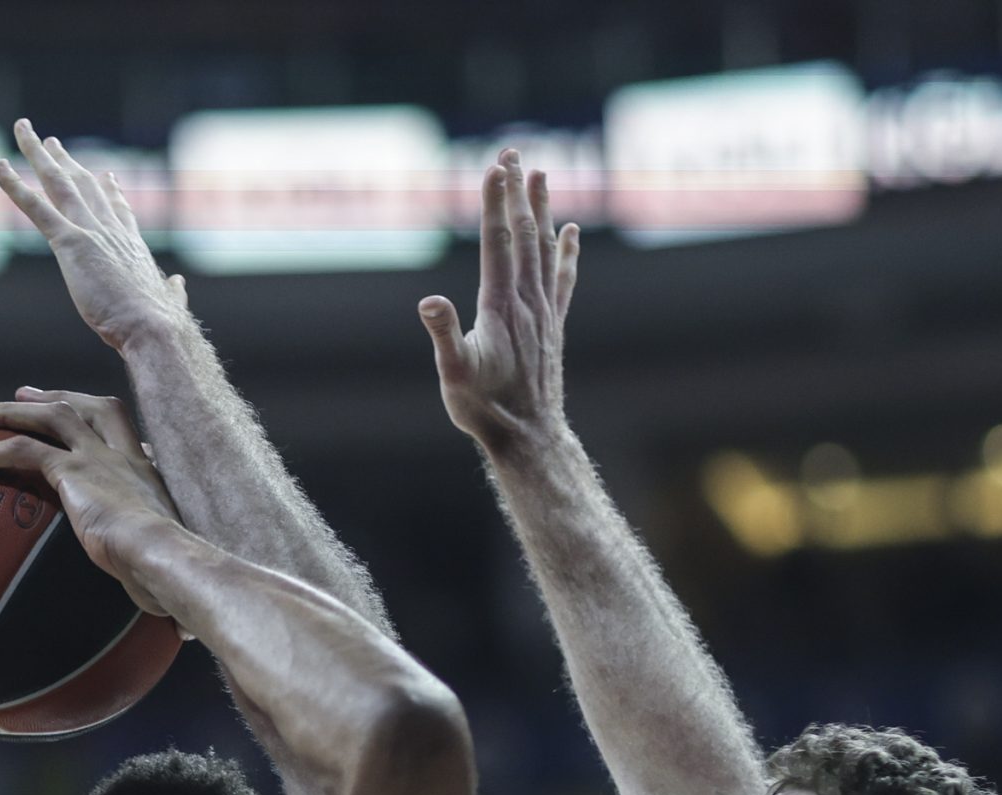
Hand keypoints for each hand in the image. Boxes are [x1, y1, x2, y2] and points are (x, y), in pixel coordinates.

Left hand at [0, 119, 189, 353]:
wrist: (151, 326)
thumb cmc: (158, 322)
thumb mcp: (168, 301)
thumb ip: (172, 290)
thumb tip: (179, 284)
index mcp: (131, 244)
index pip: (117, 210)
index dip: (109, 191)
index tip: (105, 175)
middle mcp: (110, 228)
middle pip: (84, 184)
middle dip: (65, 161)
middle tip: (49, 142)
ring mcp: (90, 231)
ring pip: (59, 182)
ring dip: (37, 154)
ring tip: (23, 131)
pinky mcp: (71, 242)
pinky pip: (37, 208)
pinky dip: (15, 186)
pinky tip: (0, 168)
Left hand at [0, 389, 185, 624]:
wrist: (165, 555)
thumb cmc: (168, 570)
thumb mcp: (162, 556)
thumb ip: (152, 560)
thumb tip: (168, 608)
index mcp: (143, 469)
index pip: (116, 423)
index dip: (88, 410)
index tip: (69, 408)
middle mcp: (121, 454)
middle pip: (80, 407)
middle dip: (46, 398)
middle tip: (18, 395)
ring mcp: (96, 456)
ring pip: (45, 417)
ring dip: (4, 413)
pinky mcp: (71, 470)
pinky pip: (18, 451)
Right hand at [418, 148, 581, 462]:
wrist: (528, 436)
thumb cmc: (484, 408)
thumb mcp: (453, 375)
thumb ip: (443, 335)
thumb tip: (430, 301)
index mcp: (500, 305)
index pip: (498, 242)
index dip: (495, 203)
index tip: (494, 166)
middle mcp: (527, 300)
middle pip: (524, 233)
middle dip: (517, 191)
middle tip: (513, 151)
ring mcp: (544, 311)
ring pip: (545, 247)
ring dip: (542, 208)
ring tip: (540, 173)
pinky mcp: (553, 324)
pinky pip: (562, 277)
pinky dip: (567, 250)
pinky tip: (571, 231)